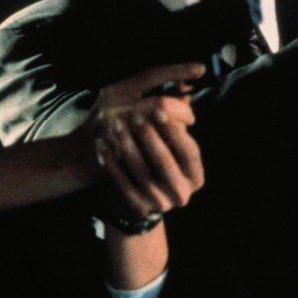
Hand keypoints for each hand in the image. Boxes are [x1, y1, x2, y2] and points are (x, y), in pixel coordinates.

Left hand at [82, 63, 205, 218]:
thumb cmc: (157, 159)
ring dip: (127, 146)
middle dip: (149, 136)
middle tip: (134, 115)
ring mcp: (160, 204)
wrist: (137, 196)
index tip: (160, 108)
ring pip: (142, 171)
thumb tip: (182, 89)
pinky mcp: (138, 207)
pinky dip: (111, 163)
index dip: (175, 129)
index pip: (189, 150)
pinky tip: (102, 146)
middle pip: (165, 161)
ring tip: (114, 126)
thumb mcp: (170, 144)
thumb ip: (177, 121)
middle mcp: (182, 194)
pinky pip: (122, 184)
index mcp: (195, 176)